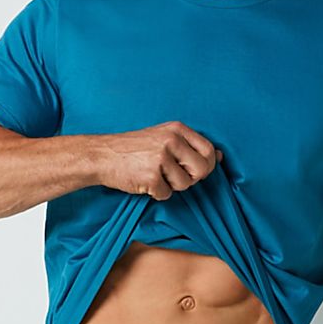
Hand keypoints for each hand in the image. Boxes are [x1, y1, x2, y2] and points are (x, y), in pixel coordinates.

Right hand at [97, 120, 223, 199]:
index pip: (209, 150)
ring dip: (171, 186)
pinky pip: (166, 194)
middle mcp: (171, 141)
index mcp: (176, 129)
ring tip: (154, 175)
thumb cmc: (133, 148)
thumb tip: (220, 156)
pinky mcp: (151, 176)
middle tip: (174, 176)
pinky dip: (156, 193)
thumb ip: (189, 145)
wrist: (102, 155)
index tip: (194, 170)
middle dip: (191, 178)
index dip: (206, 165)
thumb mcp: (163, 136)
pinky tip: (143, 181)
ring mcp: (160, 158)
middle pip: (202, 170)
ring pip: (185, 185)